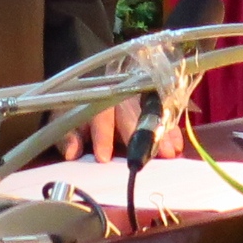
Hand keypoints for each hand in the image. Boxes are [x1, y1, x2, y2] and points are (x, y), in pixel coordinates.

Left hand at [56, 96, 184, 162]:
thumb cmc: (76, 110)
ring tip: (169, 153)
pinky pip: (163, 113)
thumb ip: (67, 137)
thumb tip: (72, 152)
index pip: (99, 116)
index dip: (102, 136)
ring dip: (160, 133)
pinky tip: (177, 145)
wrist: (90, 85)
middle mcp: (118, 97)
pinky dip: (171, 130)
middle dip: (140, 134)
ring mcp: (136, 98)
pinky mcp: (150, 103)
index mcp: (94, 101)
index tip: (104, 158)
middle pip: (129, 114)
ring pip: (150, 113)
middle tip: (149, 154)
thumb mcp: (64, 121)